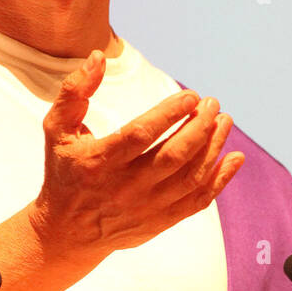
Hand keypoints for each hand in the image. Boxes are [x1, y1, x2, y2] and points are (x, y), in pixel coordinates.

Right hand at [30, 50, 244, 269]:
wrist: (66, 233)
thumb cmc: (64, 171)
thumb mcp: (56, 129)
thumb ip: (75, 91)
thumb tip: (98, 57)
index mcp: (99, 161)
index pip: (140, 135)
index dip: (169, 114)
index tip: (191, 96)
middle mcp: (124, 188)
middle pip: (172, 157)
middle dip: (199, 127)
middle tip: (213, 104)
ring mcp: (145, 208)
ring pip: (189, 178)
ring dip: (213, 148)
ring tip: (224, 121)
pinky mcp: (159, 222)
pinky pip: (197, 202)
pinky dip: (220, 180)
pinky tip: (234, 158)